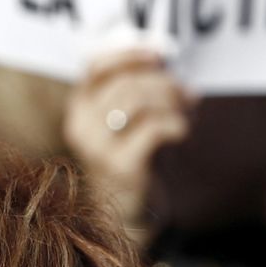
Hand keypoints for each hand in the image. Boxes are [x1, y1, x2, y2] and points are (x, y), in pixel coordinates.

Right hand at [61, 48, 191, 233]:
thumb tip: (162, 58)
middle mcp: (81, 126)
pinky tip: (181, 131)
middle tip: (186, 91)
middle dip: (163, 82)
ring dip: (171, 101)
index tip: (158, 54)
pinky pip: (153, 128)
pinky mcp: (120, 165)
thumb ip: (132, 91)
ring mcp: (97, 147)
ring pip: (138, 101)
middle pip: (125, 83)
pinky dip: (175, 124)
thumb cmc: (130, 157)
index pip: (96, 67)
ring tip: (185, 111)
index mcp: (79, 108)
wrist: (124, 212)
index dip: (129, 55)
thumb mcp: (122, 121)